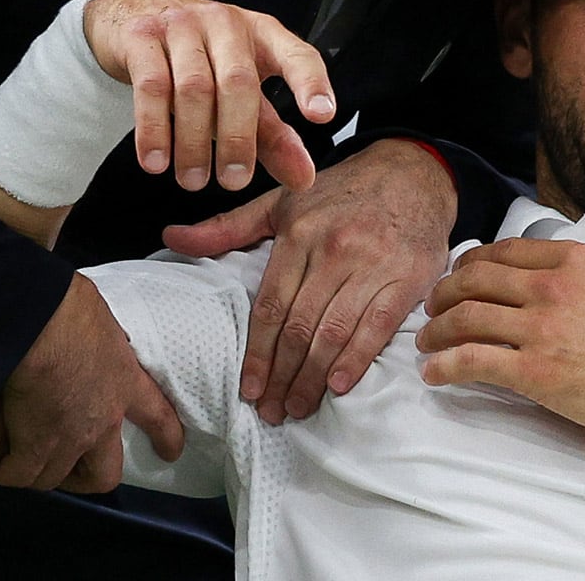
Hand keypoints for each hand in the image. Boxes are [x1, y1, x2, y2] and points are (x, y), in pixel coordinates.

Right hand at [0, 274, 183, 492]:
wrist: (39, 324)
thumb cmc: (69, 307)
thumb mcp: (100, 319)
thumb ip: (99, 338)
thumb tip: (87, 331)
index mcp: (125, 382)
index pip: (157, 416)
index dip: (166, 437)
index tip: (170, 453)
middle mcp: (103, 419)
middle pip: (105, 473)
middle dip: (88, 478)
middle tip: (71, 473)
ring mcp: (69, 438)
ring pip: (54, 477)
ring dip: (38, 473)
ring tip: (17, 464)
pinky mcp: (34, 446)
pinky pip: (18, 474)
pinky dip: (3, 472)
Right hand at [84, 0, 335, 193]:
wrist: (134, 15)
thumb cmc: (199, 57)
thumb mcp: (241, 90)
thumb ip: (271, 134)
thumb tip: (301, 178)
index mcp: (262, 34)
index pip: (296, 54)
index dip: (311, 83)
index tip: (322, 115)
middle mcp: (226, 24)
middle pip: (238, 82)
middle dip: (238, 138)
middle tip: (234, 181)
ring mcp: (182, 26)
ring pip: (193, 88)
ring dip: (193, 143)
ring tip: (193, 181)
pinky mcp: (142, 36)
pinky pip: (151, 87)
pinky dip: (154, 129)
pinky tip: (156, 160)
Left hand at [164, 138, 454, 423]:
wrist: (413, 171)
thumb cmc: (342, 191)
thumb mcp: (281, 201)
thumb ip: (227, 227)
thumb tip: (171, 238)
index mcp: (299, 233)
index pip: (270, 306)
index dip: (257, 354)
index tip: (248, 390)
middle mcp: (334, 250)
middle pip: (299, 327)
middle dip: (281, 376)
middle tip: (271, 412)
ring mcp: (373, 265)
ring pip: (334, 333)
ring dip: (313, 378)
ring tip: (298, 407)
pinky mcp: (407, 278)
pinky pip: (377, 326)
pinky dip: (357, 360)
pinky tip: (339, 386)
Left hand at [417, 237, 584, 457]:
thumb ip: (570, 277)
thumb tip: (531, 282)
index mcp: (573, 260)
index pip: (501, 253)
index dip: (467, 266)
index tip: (456, 279)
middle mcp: (553, 286)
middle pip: (474, 280)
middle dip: (443, 295)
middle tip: (432, 309)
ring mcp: (543, 328)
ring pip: (466, 318)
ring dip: (436, 330)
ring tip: (426, 342)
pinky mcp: (537, 372)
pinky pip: (471, 361)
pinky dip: (443, 366)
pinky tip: (434, 373)